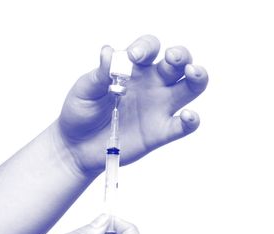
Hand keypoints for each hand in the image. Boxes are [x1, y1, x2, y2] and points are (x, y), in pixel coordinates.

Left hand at [56, 34, 208, 175]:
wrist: (76, 145)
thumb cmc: (81, 112)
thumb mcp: (84, 90)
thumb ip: (99, 74)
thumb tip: (109, 52)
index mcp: (134, 69)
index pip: (149, 49)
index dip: (145, 48)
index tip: (133, 58)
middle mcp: (152, 84)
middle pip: (178, 63)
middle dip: (181, 55)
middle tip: (172, 58)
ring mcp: (159, 107)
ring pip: (190, 87)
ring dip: (197, 77)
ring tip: (192, 72)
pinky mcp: (160, 132)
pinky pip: (183, 126)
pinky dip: (191, 120)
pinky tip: (187, 116)